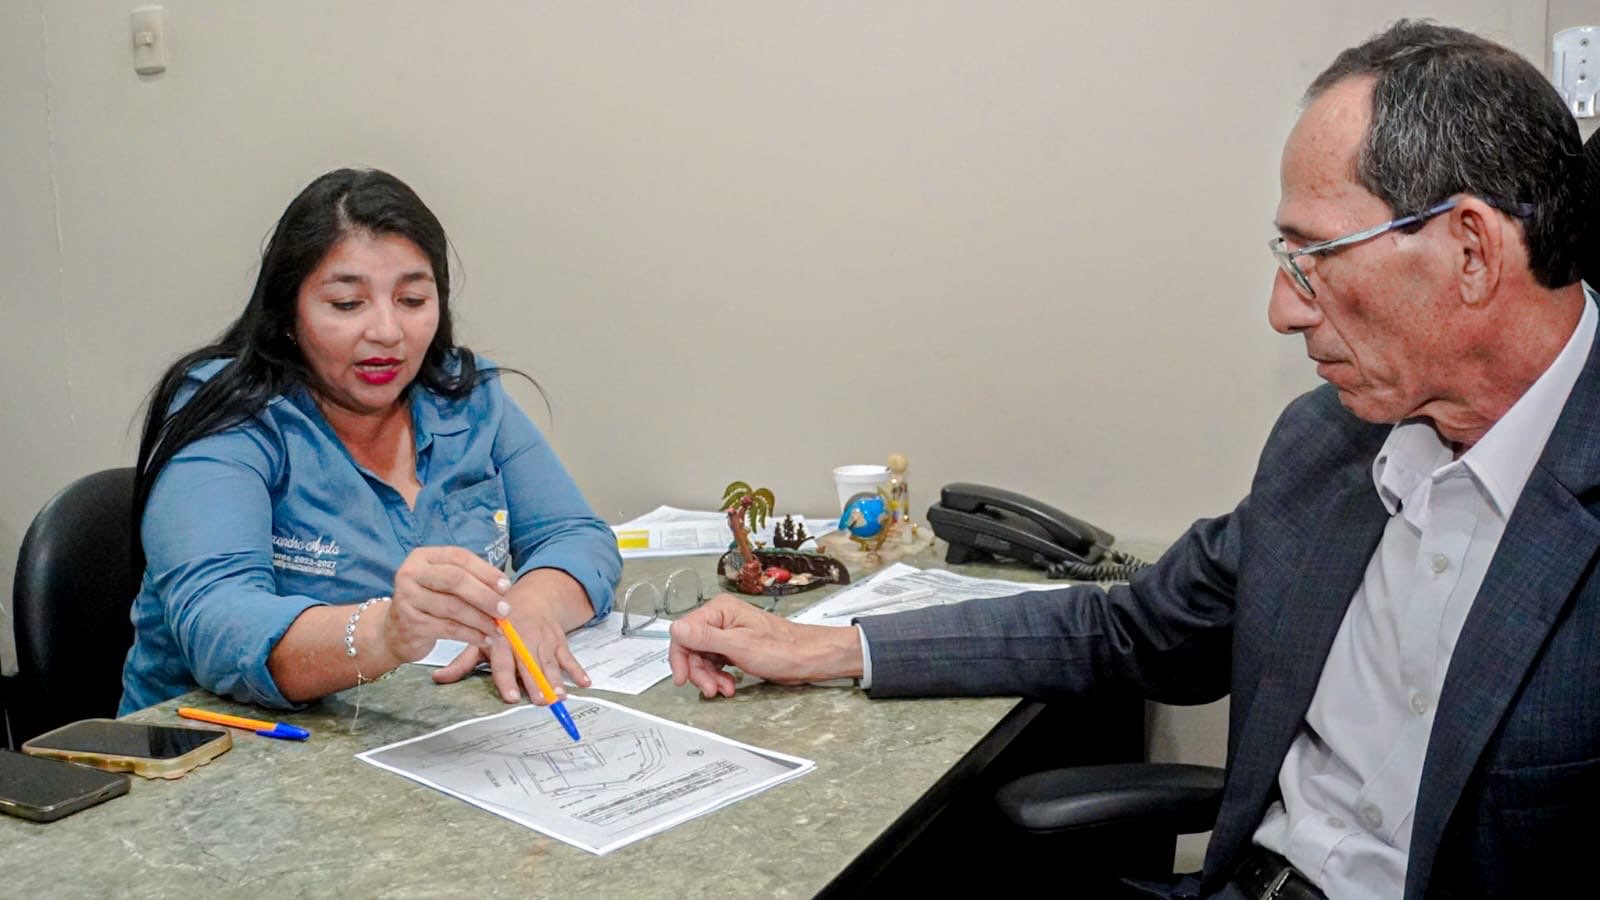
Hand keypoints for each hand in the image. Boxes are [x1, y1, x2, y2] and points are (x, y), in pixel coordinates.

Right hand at [383, 546, 510, 662]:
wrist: (394, 631)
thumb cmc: (428, 603)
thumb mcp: (443, 584)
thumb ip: (469, 580)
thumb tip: (503, 589)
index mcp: (423, 557)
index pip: (459, 557)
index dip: (485, 571)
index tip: (506, 586)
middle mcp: (411, 573)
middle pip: (455, 580)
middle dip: (484, 596)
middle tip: (505, 610)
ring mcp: (407, 598)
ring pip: (453, 607)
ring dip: (480, 619)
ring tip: (497, 628)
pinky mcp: (410, 623)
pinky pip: (448, 629)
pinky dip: (470, 634)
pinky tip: (483, 638)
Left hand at [433, 568, 594, 704]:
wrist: (534, 596)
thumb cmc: (501, 619)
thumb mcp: (479, 634)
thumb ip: (462, 661)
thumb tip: (439, 679)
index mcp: (502, 637)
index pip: (504, 661)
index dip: (507, 678)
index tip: (510, 696)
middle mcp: (524, 639)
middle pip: (529, 664)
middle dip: (535, 682)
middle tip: (540, 701)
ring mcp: (544, 640)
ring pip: (550, 662)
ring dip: (557, 679)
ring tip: (560, 696)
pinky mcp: (559, 641)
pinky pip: (570, 656)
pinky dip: (578, 669)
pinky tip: (585, 682)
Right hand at [668, 594, 863, 697]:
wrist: (808, 658)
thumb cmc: (783, 648)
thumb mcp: (739, 645)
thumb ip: (705, 638)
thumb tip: (676, 629)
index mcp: (720, 610)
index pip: (684, 633)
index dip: (680, 657)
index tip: (682, 677)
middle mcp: (722, 619)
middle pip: (692, 648)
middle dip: (699, 672)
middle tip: (710, 689)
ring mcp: (728, 633)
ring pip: (703, 659)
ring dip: (710, 677)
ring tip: (724, 689)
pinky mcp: (735, 647)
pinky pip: (716, 663)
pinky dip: (719, 677)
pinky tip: (729, 685)